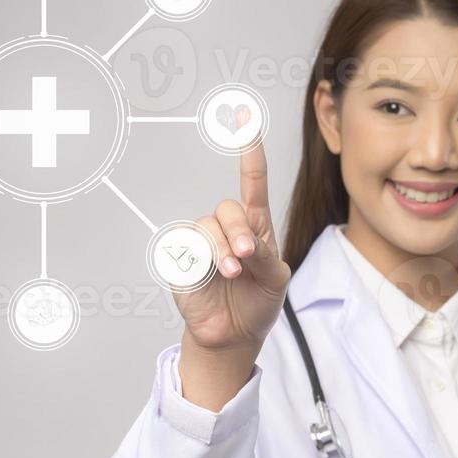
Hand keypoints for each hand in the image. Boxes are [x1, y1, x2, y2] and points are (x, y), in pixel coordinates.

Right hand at [174, 113, 290, 354]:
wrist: (232, 336)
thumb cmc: (257, 304)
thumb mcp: (275, 279)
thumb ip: (267, 256)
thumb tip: (247, 244)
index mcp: (256, 227)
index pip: (253, 182)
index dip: (249, 151)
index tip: (245, 121)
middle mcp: (227, 229)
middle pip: (228, 208)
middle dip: (239, 231)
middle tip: (247, 256)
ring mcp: (202, 243)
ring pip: (206, 227)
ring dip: (221, 250)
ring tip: (233, 273)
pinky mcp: (181, 258)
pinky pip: (185, 245)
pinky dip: (199, 259)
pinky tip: (208, 275)